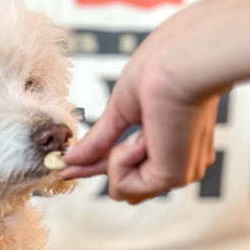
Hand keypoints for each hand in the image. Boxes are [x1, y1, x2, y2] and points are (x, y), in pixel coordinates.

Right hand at [61, 49, 217, 203]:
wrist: (182, 59)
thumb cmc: (163, 66)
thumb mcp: (121, 109)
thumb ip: (99, 139)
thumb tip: (71, 158)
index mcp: (174, 141)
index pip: (130, 165)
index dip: (97, 166)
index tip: (67, 167)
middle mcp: (182, 160)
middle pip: (127, 185)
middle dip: (104, 165)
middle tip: (85, 156)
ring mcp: (180, 171)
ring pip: (123, 189)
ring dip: (116, 159)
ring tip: (138, 132)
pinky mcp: (173, 177)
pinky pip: (124, 187)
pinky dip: (120, 162)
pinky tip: (139, 139)